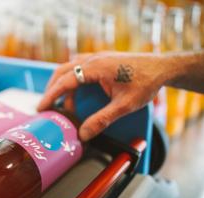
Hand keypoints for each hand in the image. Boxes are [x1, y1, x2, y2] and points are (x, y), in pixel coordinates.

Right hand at [38, 52, 168, 140]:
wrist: (162, 68)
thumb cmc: (145, 83)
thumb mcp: (124, 105)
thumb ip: (102, 120)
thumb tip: (83, 134)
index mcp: (97, 67)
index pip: (66, 80)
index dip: (52, 95)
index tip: (42, 108)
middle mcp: (93, 59)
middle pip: (62, 71)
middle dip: (52, 90)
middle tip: (47, 107)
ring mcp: (96, 57)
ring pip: (69, 68)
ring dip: (61, 85)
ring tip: (62, 105)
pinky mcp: (100, 60)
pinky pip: (78, 67)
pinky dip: (71, 80)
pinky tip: (74, 92)